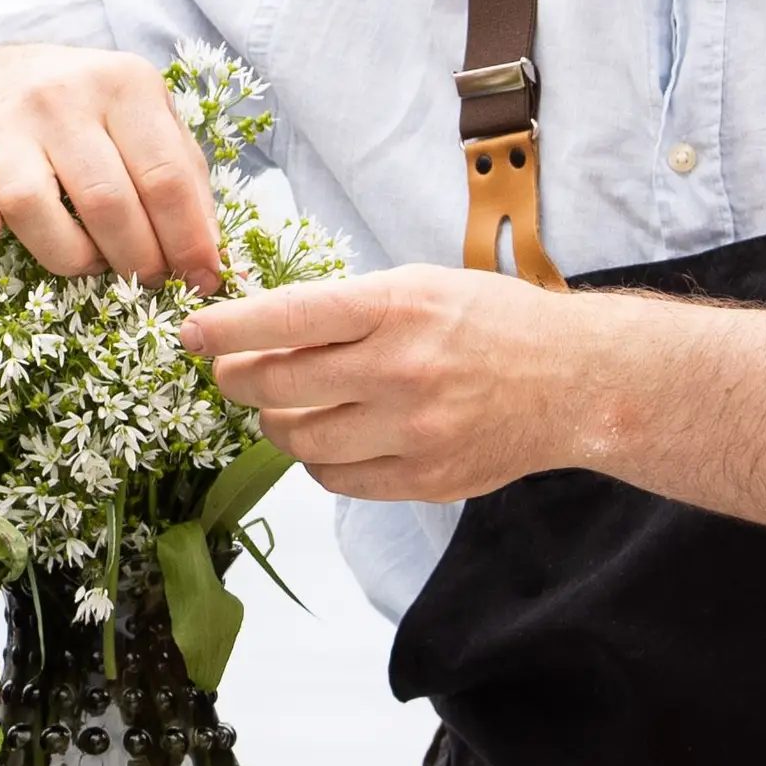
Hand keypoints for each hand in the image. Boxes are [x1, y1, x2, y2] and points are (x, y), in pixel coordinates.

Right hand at [0, 45, 221, 288]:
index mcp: (127, 83)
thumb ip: (186, 181)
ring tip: (92, 264)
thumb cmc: (91, 112)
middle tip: (147, 282)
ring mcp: (6, 119)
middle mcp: (65, 95)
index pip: (166, 177)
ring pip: (34, 205)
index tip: (200, 282)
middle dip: (137, 260)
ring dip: (71, 256)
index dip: (188, 241)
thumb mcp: (149, 123)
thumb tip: (217, 264)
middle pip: (107, 199)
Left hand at [181, 266, 591, 500]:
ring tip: (290, 403)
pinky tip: (333, 436)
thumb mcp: (421, 286)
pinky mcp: (423, 479)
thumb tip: (259, 328)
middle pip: (277, 385)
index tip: (191, 332)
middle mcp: (401, 370)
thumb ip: (347, 308)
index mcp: (397, 308)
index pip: (286, 317)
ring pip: (298, 439)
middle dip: (239, 377)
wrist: (574, 383)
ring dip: (277, 421)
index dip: (226, 327)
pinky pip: (336, 478)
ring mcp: (413, 432)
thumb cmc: (492, 323)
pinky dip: (319, 459)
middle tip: (233, 370)